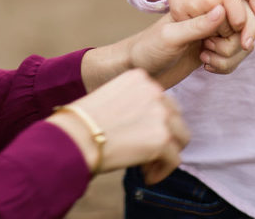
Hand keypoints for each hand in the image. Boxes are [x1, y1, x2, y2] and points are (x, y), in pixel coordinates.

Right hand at [46, 68, 187, 184]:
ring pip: (180, 138)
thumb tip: (144, 125)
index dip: (153, 121)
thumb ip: (132, 103)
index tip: (138, 136)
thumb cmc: (81, 123)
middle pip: (175, 117)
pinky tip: (147, 177)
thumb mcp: (109, 97)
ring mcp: (161, 114)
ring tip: (147, 167)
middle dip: (163, 136)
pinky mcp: (162, 139)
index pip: (161, 100)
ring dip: (166, 154)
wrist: (74, 137)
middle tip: (146, 153)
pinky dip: (162, 171)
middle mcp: (155, 91)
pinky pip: (174, 159)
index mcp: (140, 77)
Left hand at [131, 5, 254, 87]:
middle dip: (232, 49)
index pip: (235, 15)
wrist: (137, 68)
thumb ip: (197, 25)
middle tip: (207, 52)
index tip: (210, 43)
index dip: (234, 32)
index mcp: (200, 9)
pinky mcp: (209, 51)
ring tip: (206, 61)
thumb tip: (222, 10)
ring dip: (229, 59)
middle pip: (242, 32)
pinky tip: (207, 67)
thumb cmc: (148, 49)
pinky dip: (226, 65)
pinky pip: (231, 58)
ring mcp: (211, 36)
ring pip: (240, 47)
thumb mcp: (171, 36)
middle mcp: (209, 20)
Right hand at [146, 0, 254, 41]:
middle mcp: (210, 0)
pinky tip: (197, 17)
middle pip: (225, 31)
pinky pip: (192, 31)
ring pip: (208, 33)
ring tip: (209, 18)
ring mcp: (193, 7)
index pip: (240, 23)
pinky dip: (196, 28)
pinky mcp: (179, 12)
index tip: (234, 19)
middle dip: (225, 29)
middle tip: (221, 18)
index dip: (238, 24)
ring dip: (211, 31)